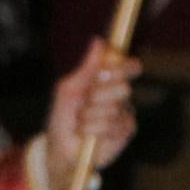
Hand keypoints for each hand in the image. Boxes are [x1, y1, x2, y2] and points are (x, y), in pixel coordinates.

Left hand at [44, 43, 141, 181]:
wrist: (60, 148)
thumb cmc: (63, 116)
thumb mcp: (69, 89)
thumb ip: (86, 68)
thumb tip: (99, 41)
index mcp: (108, 81)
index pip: (129, 67)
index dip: (124, 67)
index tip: (106, 72)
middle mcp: (120, 95)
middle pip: (123, 86)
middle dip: (98, 96)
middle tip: (84, 103)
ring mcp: (125, 113)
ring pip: (114, 108)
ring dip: (90, 116)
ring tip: (81, 123)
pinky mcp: (126, 131)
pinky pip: (113, 125)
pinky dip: (94, 129)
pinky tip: (89, 134)